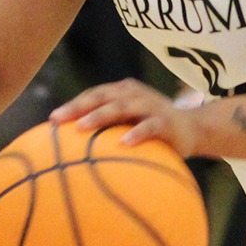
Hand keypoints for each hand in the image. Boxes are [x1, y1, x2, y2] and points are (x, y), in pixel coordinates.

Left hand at [50, 79, 202, 155]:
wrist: (193, 130)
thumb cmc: (152, 130)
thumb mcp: (129, 125)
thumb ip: (107, 131)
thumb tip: (72, 152)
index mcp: (122, 92)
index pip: (93, 95)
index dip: (73, 104)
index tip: (52, 119)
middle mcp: (134, 94)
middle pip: (102, 97)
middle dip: (78, 107)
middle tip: (58, 119)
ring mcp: (150, 105)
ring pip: (122, 107)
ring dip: (100, 116)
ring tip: (81, 127)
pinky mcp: (166, 121)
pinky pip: (149, 126)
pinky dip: (136, 133)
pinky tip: (123, 143)